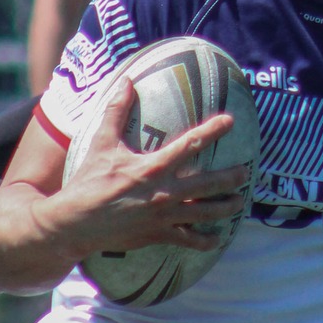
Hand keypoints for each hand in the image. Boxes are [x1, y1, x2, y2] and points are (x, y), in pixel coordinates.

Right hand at [49, 79, 252, 257]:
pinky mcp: (158, 235)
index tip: (231, 121)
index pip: (190, 144)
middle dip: (231, 178)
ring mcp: (163, 217)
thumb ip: (116, 111)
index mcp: (152, 167)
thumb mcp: (101, 143)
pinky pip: (189, 241)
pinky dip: (206, 242)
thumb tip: (125, 80)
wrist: (75, 223)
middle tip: (247, 173)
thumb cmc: (88, 181)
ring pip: (205, 214)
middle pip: (208, 185)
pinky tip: (217, 239)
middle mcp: (163, 193)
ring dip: (226, 208)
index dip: (213, 130)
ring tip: (240, 203)